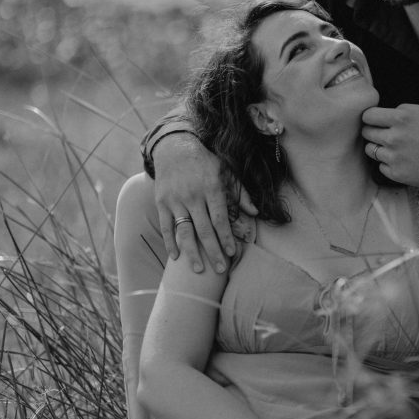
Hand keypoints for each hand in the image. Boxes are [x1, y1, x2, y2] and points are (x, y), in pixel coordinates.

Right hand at [152, 133, 256, 273]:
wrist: (175, 148)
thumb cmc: (205, 162)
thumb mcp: (226, 172)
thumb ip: (241, 193)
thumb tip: (255, 212)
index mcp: (212, 189)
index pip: (220, 219)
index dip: (226, 238)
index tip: (232, 253)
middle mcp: (193, 196)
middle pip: (204, 230)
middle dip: (213, 252)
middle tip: (219, 270)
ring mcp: (176, 200)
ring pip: (184, 231)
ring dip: (191, 252)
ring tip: (197, 270)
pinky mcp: (162, 203)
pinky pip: (166, 226)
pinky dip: (169, 242)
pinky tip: (175, 257)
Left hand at [362, 104, 418, 188]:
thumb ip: (403, 109)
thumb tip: (386, 113)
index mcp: (401, 119)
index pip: (368, 116)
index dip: (371, 118)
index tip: (374, 120)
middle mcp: (394, 138)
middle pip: (366, 133)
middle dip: (373, 131)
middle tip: (385, 134)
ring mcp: (393, 157)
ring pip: (370, 150)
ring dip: (378, 148)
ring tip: (393, 148)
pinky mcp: (395, 173)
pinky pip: (380, 166)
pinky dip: (387, 163)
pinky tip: (400, 160)